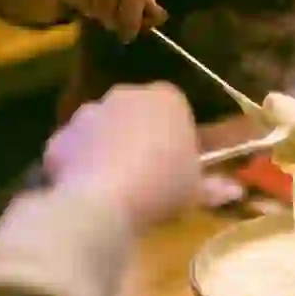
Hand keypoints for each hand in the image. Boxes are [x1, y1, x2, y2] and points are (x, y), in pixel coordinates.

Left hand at [44, 83, 200, 230]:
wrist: (104, 200)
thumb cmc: (163, 185)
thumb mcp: (196, 190)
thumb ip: (213, 185)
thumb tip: (236, 190)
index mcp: (165, 99)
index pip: (175, 109)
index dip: (177, 135)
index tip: (179, 163)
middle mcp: (123, 95)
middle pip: (135, 113)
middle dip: (139, 136)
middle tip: (149, 174)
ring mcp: (86, 114)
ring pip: (102, 129)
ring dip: (108, 148)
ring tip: (117, 186)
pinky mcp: (58, 139)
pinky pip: (75, 151)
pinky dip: (80, 166)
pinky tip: (89, 193)